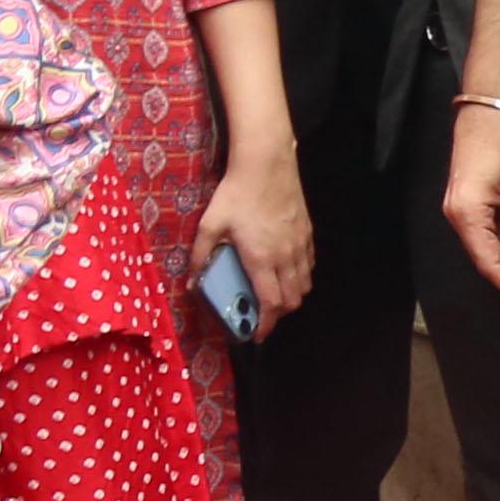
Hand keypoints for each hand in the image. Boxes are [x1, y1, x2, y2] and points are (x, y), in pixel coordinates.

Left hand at [195, 139, 316, 326]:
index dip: (265, 325)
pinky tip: (286, 270)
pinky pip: (308, 264)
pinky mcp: (306, 233)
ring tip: (274, 295)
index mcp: (260, 259)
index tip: (255, 335)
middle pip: (291, 300)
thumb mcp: (210, 225)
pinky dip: (300, 275)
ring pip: (304, 284)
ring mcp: (299, 245)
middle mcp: (285, 257)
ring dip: (291, 296)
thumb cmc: (236, 194)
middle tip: (261, 315)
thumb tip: (190, 282)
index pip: (270, 304)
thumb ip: (200, 255)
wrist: (266, 165)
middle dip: (278, 314)